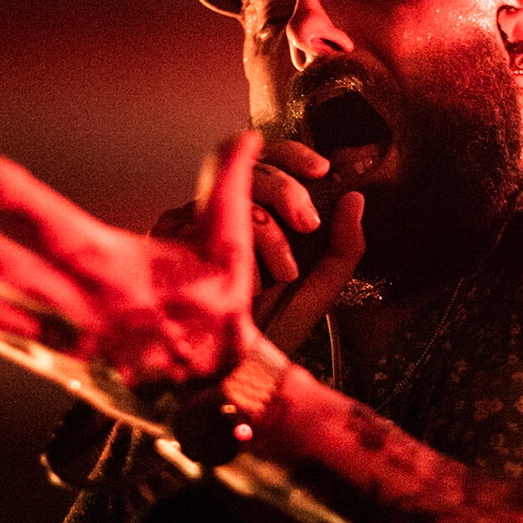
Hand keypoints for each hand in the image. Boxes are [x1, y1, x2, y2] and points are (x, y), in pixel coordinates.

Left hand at [0, 132, 261, 387]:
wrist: (211, 399)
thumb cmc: (219, 317)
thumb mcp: (230, 251)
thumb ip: (231, 188)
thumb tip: (245, 135)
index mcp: (119, 276)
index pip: (58, 231)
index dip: (18, 200)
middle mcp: (77, 311)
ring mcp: (53, 340)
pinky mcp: (42, 359)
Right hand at [152, 138, 362, 354]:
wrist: (235, 367)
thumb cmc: (273, 324)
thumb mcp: (320, 285)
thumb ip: (344, 245)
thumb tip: (355, 198)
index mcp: (259, 208)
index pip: (270, 160)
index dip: (294, 155)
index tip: (321, 169)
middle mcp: (221, 206)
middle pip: (253, 169)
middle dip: (288, 191)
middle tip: (308, 224)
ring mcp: (191, 218)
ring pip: (233, 196)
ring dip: (266, 235)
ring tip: (281, 273)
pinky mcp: (168, 237)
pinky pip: (204, 224)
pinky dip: (236, 255)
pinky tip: (244, 285)